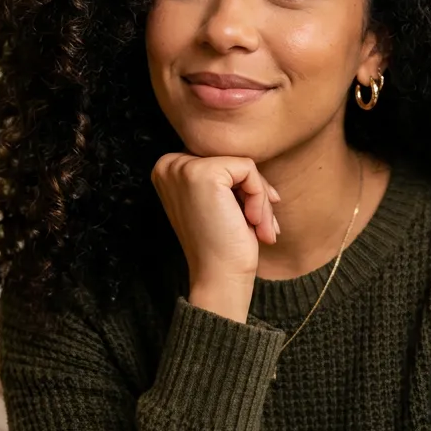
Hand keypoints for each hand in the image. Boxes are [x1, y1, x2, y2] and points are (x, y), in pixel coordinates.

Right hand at [151, 154, 280, 321]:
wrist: (219, 278)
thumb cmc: (223, 244)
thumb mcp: (218, 201)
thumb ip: (223, 174)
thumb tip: (251, 153)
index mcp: (166, 169)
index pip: (219, 159)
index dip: (242, 187)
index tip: (253, 216)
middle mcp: (167, 164)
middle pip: (231, 159)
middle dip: (255, 192)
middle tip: (263, 225)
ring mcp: (182, 167)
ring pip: (243, 164)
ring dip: (260, 198)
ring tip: (261, 228)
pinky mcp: (203, 173)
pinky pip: (249, 169)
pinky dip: (259, 197)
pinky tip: (252, 222)